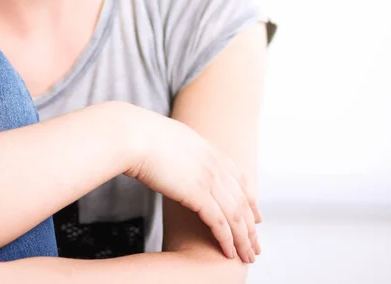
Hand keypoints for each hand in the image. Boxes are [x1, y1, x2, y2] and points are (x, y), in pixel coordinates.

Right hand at [122, 104, 259, 262]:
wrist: (133, 134)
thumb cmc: (140, 135)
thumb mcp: (169, 138)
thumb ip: (180, 150)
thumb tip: (172, 155)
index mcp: (208, 148)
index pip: (239, 177)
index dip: (249, 198)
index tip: (256, 215)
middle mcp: (214, 163)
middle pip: (242, 199)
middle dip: (251, 225)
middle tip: (256, 244)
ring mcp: (208, 177)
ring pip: (236, 215)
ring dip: (244, 239)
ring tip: (248, 257)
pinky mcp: (197, 193)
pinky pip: (220, 222)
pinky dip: (227, 240)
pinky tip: (229, 253)